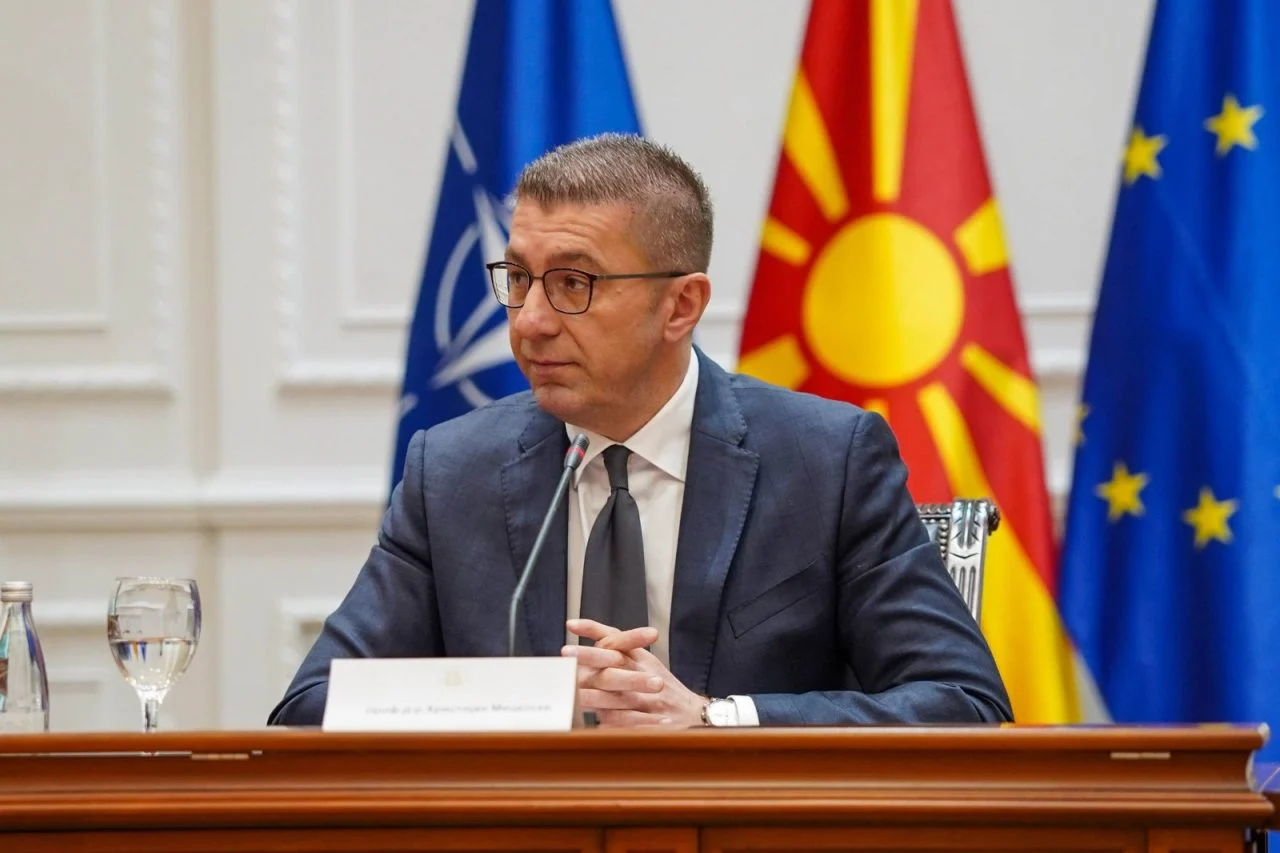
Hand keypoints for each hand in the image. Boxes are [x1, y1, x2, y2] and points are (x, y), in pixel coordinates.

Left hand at [562, 618, 706, 727]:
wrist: (693, 712)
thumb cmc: (663, 684)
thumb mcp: (645, 661)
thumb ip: (619, 648)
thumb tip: (584, 633)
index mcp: (641, 658)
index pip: (616, 638)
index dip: (594, 629)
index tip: (571, 624)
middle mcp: (645, 673)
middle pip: (615, 661)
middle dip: (590, 656)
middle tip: (565, 652)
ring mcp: (649, 698)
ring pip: (618, 694)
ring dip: (593, 693)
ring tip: (571, 692)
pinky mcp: (653, 721)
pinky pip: (629, 722)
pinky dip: (612, 723)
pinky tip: (594, 724)